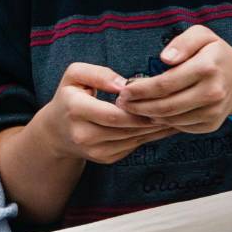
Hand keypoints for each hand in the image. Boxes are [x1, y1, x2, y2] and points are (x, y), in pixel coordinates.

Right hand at [34, 63, 176, 164]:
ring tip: (175, 115)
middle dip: (152, 119)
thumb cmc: (70, 97)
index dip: (137, 109)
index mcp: (75, 110)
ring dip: (155, 128)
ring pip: (134, 139)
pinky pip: (133, 146)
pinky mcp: (105, 158)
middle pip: (127, 128)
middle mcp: (82, 134)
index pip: (113, 114)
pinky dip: (149, 136)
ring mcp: (94, 150)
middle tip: (175, 107)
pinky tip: (161, 125)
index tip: (157, 99)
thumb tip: (124, 85)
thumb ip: (97, 73)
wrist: (56, 131)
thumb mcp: (74, 76)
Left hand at [116, 26, 231, 132]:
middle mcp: (212, 92)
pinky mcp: (211, 124)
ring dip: (147, 116)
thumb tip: (165, 58)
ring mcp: (213, 112)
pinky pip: (180, 126)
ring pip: (171, 119)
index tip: (123, 90)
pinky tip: (151, 114)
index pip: (165, 84)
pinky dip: (163, 122)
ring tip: (131, 108)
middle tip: (121, 103)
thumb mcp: (202, 36)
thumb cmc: (215, 54)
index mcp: (207, 68)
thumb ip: (183, 42)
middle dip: (138, 106)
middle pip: (165, 106)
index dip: (140, 90)